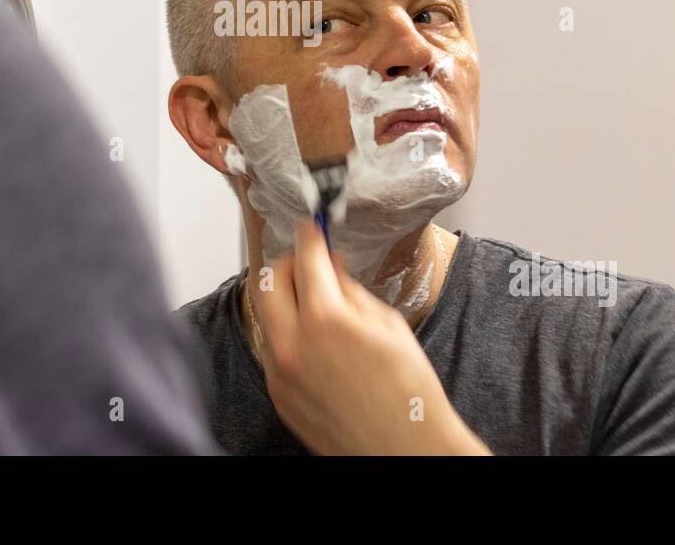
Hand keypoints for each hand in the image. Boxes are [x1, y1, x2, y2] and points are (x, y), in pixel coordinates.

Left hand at [252, 219, 491, 454]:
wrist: (405, 448)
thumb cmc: (407, 391)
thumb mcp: (387, 324)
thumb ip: (350, 289)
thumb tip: (330, 266)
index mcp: (325, 320)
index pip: (304, 259)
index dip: (309, 235)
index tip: (312, 227)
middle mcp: (292, 345)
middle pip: (267, 280)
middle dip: (287, 263)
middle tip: (308, 262)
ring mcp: (280, 372)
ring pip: (267, 316)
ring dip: (287, 301)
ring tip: (319, 306)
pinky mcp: (278, 394)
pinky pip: (273, 350)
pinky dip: (289, 335)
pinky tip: (318, 343)